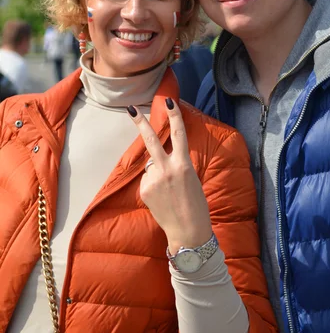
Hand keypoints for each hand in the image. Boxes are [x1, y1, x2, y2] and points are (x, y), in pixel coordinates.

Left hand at [127, 99, 212, 253]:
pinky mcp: (144, 191)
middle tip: (131, 109)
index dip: (174, 116)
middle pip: (151, 140)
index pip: (179, 134)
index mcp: (183, 165)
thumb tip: (159, 160)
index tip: (169, 101)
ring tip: (168, 191)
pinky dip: (153, 185)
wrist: (188, 231)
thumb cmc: (195, 205)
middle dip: (140, 123)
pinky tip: (161, 198)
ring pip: (151, 166)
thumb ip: (176, 165)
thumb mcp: (192, 179)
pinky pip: (147, 180)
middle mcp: (167, 170)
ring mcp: (153, 180)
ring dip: (157, 172)